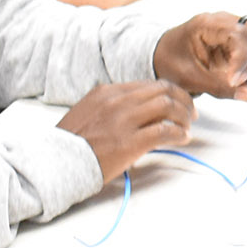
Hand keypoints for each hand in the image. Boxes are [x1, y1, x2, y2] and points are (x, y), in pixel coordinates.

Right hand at [58, 80, 196, 180]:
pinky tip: (182, 138)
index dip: (169, 92)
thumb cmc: (69, 144)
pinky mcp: (130, 142)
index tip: (177, 102)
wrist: (56, 163)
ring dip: (183, 116)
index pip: (149, 84)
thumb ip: (110, 107)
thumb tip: (135, 112)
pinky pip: (164, 130)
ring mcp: (124, 120)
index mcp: (107, 92)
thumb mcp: (87, 113)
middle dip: (182, 100)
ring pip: (167, 106)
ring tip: (187, 127)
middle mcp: (117, 101)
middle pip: (163, 90)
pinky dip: (178, 133)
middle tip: (191, 113)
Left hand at [154, 11, 246, 100]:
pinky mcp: (237, 40)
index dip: (242, 59)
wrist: (161, 56)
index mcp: (207, 24)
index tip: (233, 82)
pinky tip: (236, 80)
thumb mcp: (189, 78)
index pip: (239, 34)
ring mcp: (232, 28)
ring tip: (237, 84)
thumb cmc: (170, 62)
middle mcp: (224, 21)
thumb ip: (218, 87)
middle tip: (241, 82)